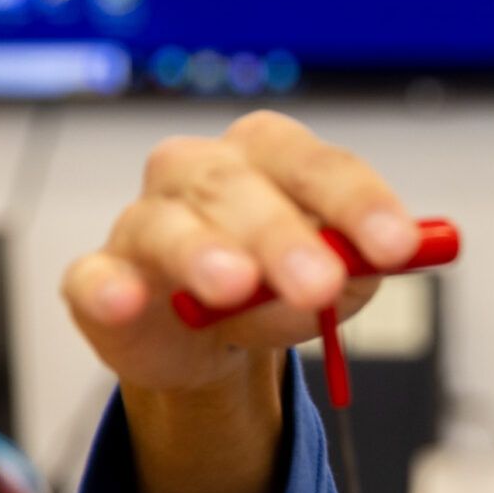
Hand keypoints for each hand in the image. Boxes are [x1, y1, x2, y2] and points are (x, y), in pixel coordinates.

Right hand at [61, 111, 418, 396]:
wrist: (205, 336)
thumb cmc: (279, 283)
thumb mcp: (337, 279)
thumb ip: (358, 268)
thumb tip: (369, 265)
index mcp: (269, 156)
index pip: (317, 165)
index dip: (359, 202)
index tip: (398, 246)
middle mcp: (201, 171)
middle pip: (240, 188)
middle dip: (285, 236)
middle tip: (321, 283)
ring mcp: (145, 219)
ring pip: (170, 227)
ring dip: (205, 253)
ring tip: (236, 286)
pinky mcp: (100, 275)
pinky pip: (95, 277)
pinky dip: (109, 289)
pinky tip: (126, 300)